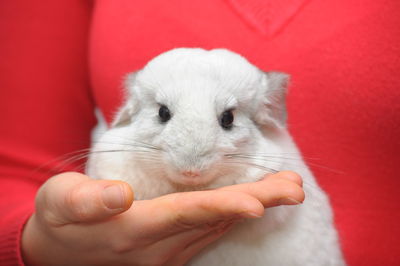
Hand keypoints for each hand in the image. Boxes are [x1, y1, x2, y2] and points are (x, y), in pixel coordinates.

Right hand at [21, 171, 303, 265]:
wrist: (58, 254)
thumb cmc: (60, 221)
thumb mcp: (60, 204)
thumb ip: (86, 200)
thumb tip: (119, 194)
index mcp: (134, 229)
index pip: (186, 215)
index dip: (223, 208)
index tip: (259, 203)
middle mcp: (159, 245)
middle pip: (215, 220)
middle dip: (258, 202)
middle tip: (295, 188)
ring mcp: (168, 251)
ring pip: (218, 226)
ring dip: (255, 206)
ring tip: (288, 188)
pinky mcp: (171, 248)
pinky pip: (210, 231)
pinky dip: (236, 215)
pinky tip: (257, 201)